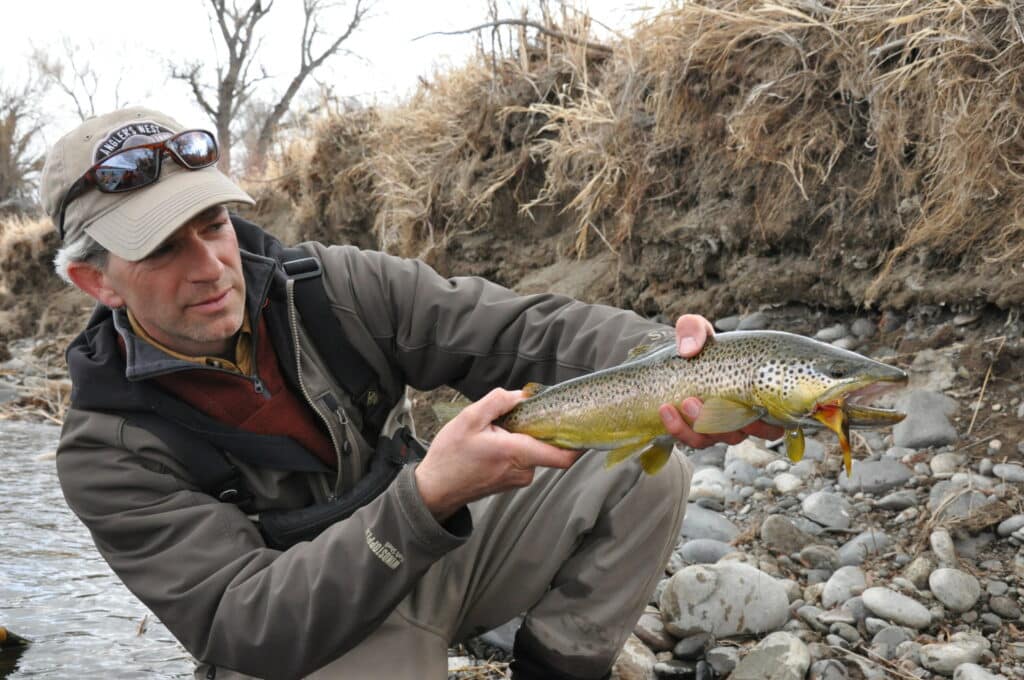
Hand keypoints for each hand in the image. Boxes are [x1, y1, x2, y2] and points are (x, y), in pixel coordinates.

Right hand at [414, 388, 581, 520]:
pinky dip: (514, 449)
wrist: (434, 489)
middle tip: (513, 416)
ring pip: (533, 452)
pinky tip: (491, 445)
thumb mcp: (469, 418)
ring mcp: (518, 479)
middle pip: (547, 446)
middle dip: (536, 428)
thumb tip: (522, 396)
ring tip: (493, 433)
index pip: (562, 456)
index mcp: (515, 453)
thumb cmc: (450, 455)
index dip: (579, 444)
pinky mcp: (512, 482)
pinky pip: (523, 460)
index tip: (585, 428)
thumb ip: (498, 402)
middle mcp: (523, 470)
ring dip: (521, 438)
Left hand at [660, 314, 783, 447]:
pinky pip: (693, 440)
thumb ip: (693, 329)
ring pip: (717, 438)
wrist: (671, 360)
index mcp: (754, 393)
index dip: (766, 424)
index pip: (774, 422)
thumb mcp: (694, 330)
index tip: (750, 407)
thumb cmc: (695, 345)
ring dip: (700, 425)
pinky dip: (679, 428)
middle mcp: (741, 415)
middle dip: (723, 422)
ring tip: (685, 402)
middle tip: (698, 400)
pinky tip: (665, 410)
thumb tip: (689, 349)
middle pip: (744, 432)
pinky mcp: (698, 433)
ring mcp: (719, 426)